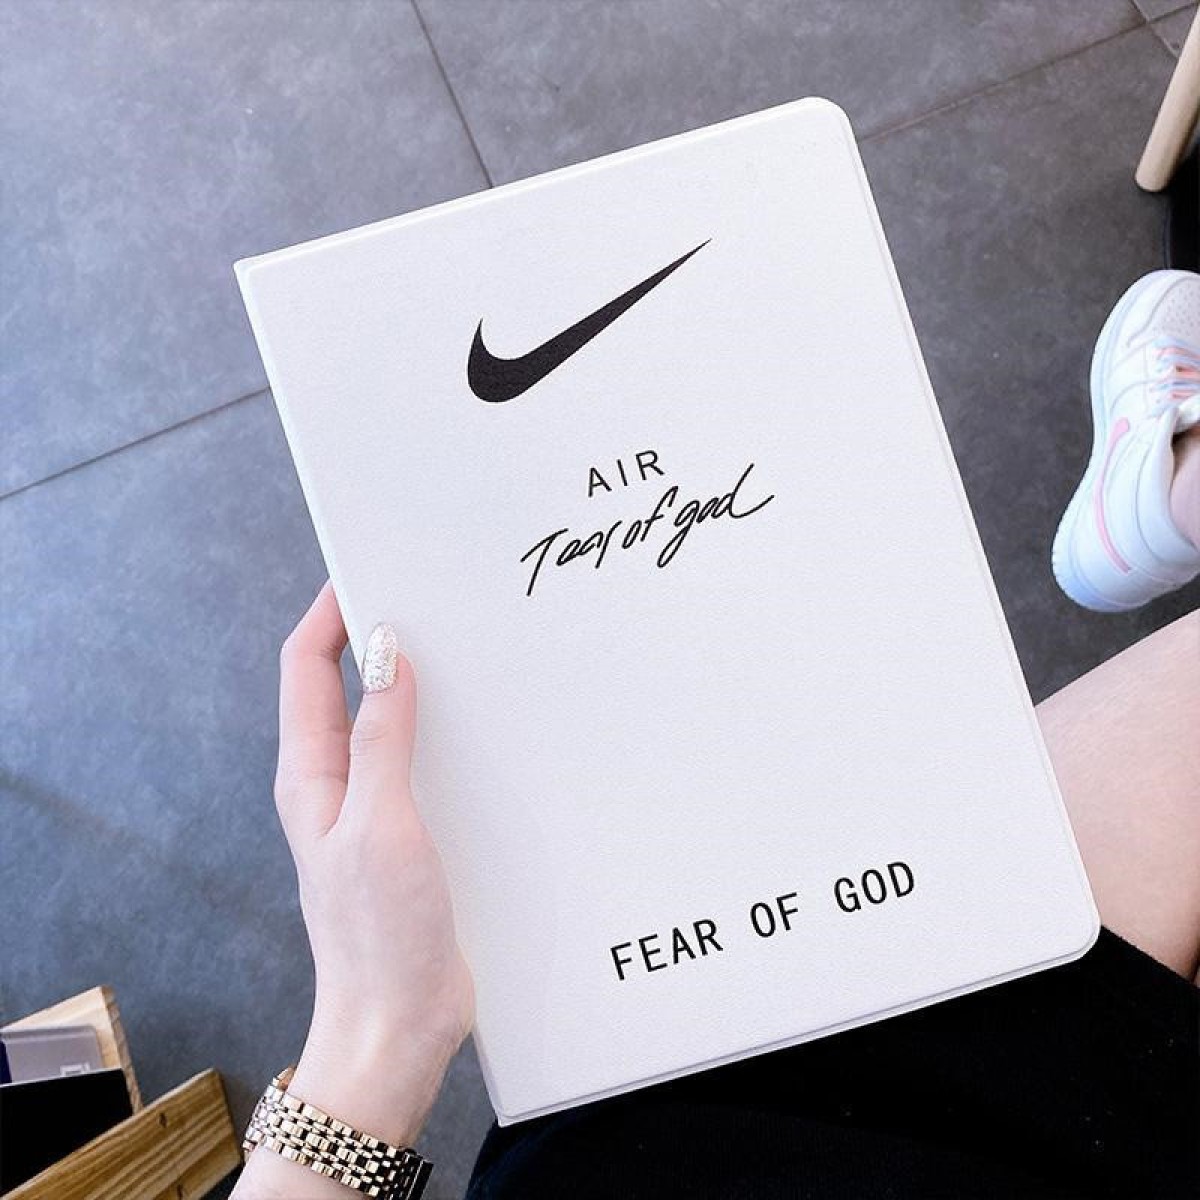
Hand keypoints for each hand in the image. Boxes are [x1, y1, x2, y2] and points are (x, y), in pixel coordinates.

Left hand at [239, 583, 473, 1197]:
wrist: (398, 1025)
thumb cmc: (377, 935)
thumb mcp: (381, 824)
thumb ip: (382, 738)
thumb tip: (387, 652)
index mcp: (310, 775)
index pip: (308, 667)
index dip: (331, 613)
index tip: (370, 568)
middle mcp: (336, 783)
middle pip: (345, 685)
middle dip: (376, 633)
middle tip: (428, 595)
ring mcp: (373, 807)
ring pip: (387, 719)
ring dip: (414, 680)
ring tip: (461, 645)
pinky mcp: (410, 833)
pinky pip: (421, 759)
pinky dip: (442, 727)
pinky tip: (483, 723)